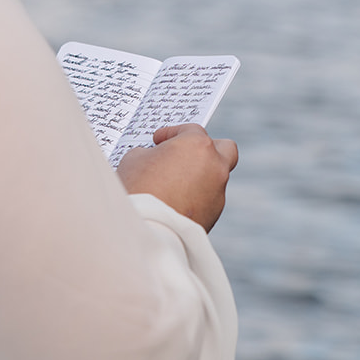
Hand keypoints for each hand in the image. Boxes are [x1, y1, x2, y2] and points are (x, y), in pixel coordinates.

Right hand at [116, 124, 237, 231]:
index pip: (191, 129)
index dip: (172, 133)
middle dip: (207, 148)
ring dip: (200, 176)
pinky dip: (196, 197)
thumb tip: (154, 158)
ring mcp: (218, 192)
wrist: (147, 229)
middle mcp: (215, 166)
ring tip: (175, 182)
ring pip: (216, 177)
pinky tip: (176, 202)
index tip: (159, 141)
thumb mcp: (135, 159)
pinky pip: (207, 199)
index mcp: (198, 145)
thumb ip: (150, 152)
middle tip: (186, 153)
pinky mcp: (214, 214)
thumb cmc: (139, 188)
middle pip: (224, 148)